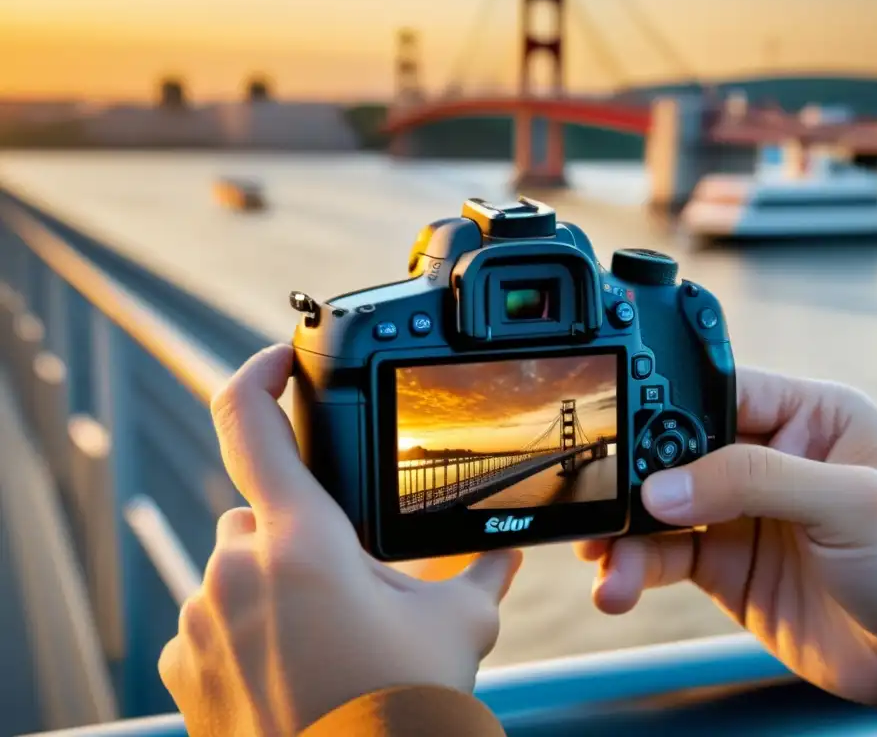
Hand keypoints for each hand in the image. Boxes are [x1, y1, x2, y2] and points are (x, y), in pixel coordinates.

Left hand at [159, 344, 521, 735]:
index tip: (278, 361)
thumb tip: (506, 549)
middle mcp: (237, 569)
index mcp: (300, 540)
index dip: (258, 373)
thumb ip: (479, 572)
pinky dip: (250, 628)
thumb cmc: (398, 708)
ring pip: (241, 567)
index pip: (249, 422)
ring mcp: (202, 619)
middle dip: (303, 533)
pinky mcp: (184, 664)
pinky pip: (216, 619)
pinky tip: (295, 668)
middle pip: (262, 511)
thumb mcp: (455, 628)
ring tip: (329, 637)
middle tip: (350, 584)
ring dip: (279, 583)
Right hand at [575, 368, 876, 716]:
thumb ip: (756, 481)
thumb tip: (662, 485)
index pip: (720, 390)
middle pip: (674, 449)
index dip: (667, 406)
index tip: (623, 433)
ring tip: (602, 558)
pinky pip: (660, 556)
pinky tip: (618, 586)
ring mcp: (739, 512)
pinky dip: (632, 569)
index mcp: (805, 415)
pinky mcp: (721, 562)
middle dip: (631, 475)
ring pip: (658, 507)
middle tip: (598, 499)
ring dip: (623, 531)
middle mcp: (765, 456)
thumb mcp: (851, 504)